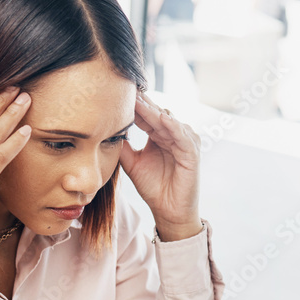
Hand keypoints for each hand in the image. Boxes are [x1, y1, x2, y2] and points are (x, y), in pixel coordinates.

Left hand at [120, 93, 203, 241]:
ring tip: (140, 100)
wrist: (168, 211)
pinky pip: (183, 136)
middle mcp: (172, 135)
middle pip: (156, 113)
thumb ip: (122, 147)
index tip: (117, 93)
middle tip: (127, 88)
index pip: (145, 115)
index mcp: (159, 135)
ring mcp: (184, 142)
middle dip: (142, 102)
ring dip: (154, 111)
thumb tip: (107, 131)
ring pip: (168, 121)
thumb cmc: (153, 188)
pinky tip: (162, 118)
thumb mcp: (132, 164)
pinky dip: (173, 126)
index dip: (132, 106)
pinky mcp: (192, 153)